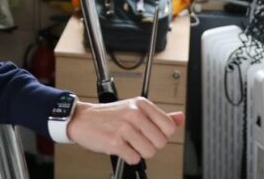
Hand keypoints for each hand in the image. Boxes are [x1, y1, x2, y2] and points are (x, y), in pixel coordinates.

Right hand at [66, 98, 183, 165]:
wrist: (83, 119)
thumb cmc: (109, 116)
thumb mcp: (135, 110)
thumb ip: (160, 116)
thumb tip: (180, 118)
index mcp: (142, 104)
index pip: (169, 127)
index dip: (161, 135)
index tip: (151, 133)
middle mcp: (134, 114)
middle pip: (161, 142)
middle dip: (151, 145)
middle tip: (138, 139)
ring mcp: (124, 128)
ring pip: (149, 152)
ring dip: (139, 152)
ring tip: (129, 143)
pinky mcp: (115, 142)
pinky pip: (134, 158)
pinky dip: (128, 157)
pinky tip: (121, 147)